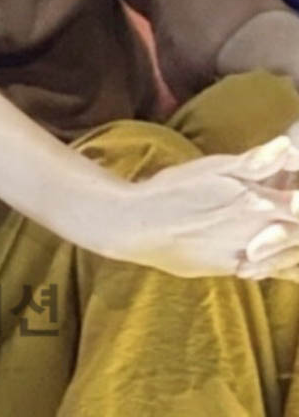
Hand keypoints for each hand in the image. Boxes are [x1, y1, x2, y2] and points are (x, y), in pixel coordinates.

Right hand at [97, 135, 298, 278]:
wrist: (134, 227)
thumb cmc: (170, 192)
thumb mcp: (212, 168)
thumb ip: (255, 161)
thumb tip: (286, 145)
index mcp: (262, 205)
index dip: (298, 202)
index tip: (293, 198)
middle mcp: (259, 236)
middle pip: (297, 236)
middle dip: (296, 224)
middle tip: (289, 209)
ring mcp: (244, 257)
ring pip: (286, 257)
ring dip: (290, 248)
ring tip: (284, 238)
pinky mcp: (227, 269)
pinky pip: (266, 271)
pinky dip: (278, 265)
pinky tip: (275, 258)